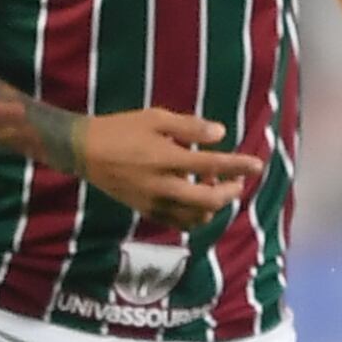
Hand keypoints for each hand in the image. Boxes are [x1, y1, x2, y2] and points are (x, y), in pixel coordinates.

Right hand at [79, 109, 261, 230]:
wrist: (84, 151)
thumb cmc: (122, 129)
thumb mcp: (155, 118)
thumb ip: (190, 127)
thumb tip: (221, 134)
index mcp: (166, 158)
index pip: (213, 165)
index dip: (238, 166)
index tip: (257, 164)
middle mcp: (162, 185)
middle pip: (209, 200)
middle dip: (230, 192)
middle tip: (237, 182)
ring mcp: (154, 202)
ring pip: (196, 217)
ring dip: (213, 205)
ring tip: (213, 187)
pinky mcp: (146, 211)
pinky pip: (179, 223)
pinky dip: (195, 215)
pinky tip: (196, 200)